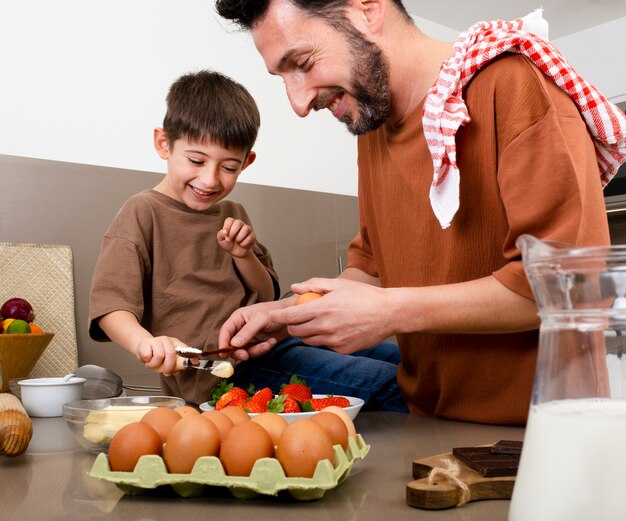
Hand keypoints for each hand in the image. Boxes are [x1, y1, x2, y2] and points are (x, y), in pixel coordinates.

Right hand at [135, 335, 186, 375]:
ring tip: (152, 365)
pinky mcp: (146, 343)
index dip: (190, 356)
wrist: (142, 346)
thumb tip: (178, 371)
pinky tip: (147, 360)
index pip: (185, 349)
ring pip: (159, 356)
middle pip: (171, 353)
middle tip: (166, 372)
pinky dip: (147, 361)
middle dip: (169, 366)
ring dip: (155, 365)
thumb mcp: (167, 359)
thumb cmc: (156, 354)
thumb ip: (174, 366)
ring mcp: (156, 340)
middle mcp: (167, 340)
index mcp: (175, 343)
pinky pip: (148, 356)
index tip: (195, 362)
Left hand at [217, 218, 255, 257]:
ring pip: (245, 229)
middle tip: (230, 240)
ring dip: (239, 238)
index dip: (227, 227)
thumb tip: (225, 232)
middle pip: (238, 223)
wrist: (236, 252)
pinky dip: (244, 243)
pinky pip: (250, 237)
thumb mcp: (221, 240)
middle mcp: (240, 224)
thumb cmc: (228, 243)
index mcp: (231, 223)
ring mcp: (247, 229)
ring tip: (236, 242)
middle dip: (233, 233)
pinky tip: (242, 245)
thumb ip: (221, 234)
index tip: (225, 235)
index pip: (229, 220)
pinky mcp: (252, 235)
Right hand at [218, 299, 293, 360]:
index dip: (222, 343)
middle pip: (232, 345)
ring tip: (268, 343)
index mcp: (238, 318)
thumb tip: (234, 344)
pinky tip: (271, 342)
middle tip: (246, 355)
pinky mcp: (257, 344)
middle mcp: (241, 328)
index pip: (225, 331)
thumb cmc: (275, 312)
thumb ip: (247, 331)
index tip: (223, 354)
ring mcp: (249, 337)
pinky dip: (263, 349)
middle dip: (239, 352)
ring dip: (256, 350)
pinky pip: (255, 352)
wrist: (292, 317)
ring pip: (244, 351)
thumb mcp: (260, 319)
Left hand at [270, 278, 393, 353]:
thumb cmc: (365, 296)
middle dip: (293, 325)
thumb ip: (314, 285)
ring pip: (309, 340)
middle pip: (296, 331)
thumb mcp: (339, 284)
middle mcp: (326, 327)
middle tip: (299, 317)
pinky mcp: (342, 350)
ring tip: (320, 321)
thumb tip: (295, 288)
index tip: (270, 316)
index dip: (278, 317)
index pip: (291, 316)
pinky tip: (337, 328)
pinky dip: (325, 338)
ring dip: (308, 332)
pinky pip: (325, 345)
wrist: (389, 313)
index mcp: (322, 309)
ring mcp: (334, 341)